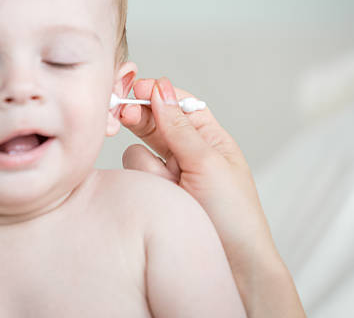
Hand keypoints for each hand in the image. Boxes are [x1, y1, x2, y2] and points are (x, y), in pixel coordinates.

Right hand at [120, 77, 304, 317]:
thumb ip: (179, 127)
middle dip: (140, 117)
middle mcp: (187, 153)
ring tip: (168, 186)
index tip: (136, 88)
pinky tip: (159, 197)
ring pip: (138, 151)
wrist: (230, 266)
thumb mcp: (208, 163)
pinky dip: (142, 181)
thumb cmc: (233, 215)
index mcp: (211, 139)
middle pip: (154, 123)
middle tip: (120, 111)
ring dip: (148, 165)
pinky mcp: (154, 194)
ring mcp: (168, 175)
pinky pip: (135, 175)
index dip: (158, 93)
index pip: (179, 104)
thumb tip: (160, 89)